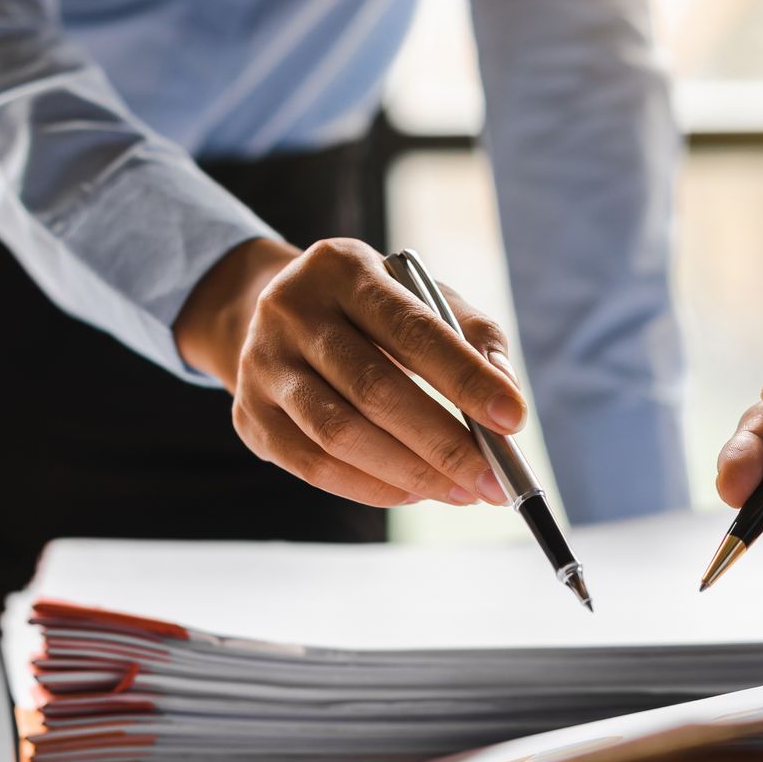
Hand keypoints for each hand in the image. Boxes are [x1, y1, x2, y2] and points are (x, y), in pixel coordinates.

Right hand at [174, 237, 525, 507]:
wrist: (274, 315)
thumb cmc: (368, 311)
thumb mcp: (418, 296)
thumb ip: (470, 335)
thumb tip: (507, 400)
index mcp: (342, 269)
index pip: (411, 328)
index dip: (465, 377)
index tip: (513, 419)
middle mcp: (291, 311)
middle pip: (373, 388)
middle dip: (443, 443)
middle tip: (493, 480)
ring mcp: (262, 365)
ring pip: (339, 435)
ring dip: (410, 473)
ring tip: (461, 492)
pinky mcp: (249, 416)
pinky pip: (312, 465)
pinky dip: (370, 487)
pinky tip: (414, 492)